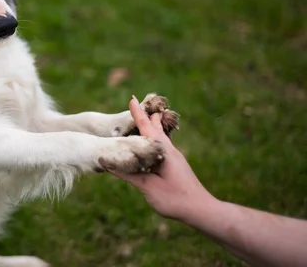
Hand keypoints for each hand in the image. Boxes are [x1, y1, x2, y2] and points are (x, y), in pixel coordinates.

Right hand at [109, 96, 214, 221]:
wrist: (202, 210)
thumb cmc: (175, 199)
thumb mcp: (148, 187)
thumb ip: (129, 174)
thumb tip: (109, 164)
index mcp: (163, 151)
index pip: (147, 128)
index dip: (138, 114)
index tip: (132, 99)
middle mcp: (170, 150)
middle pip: (156, 128)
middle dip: (147, 116)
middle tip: (139, 104)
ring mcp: (175, 158)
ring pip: (162, 137)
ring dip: (153, 127)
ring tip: (148, 118)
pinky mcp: (177, 165)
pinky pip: (164, 146)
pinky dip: (156, 139)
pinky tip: (154, 145)